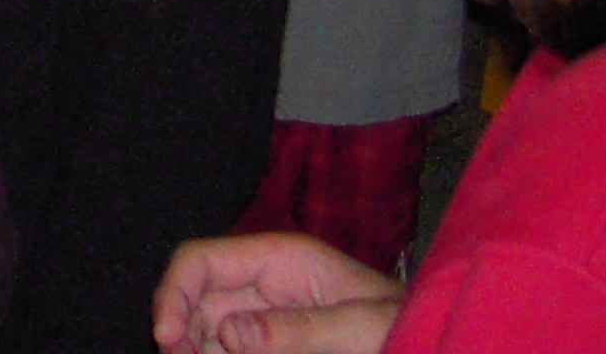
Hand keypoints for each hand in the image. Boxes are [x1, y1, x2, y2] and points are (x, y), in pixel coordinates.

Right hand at [150, 232, 404, 353]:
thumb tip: (229, 334)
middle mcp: (265, 285)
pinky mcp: (275, 346)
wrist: (438, 347)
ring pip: (209, 334)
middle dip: (180, 334)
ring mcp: (269, 319)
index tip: (166, 339)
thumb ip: (297, 331)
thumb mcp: (360, 330)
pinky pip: (234, 351)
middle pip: (195, 301)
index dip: (173, 294)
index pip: (201, 261)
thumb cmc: (410, 331)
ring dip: (201, 351)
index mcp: (281, 260)